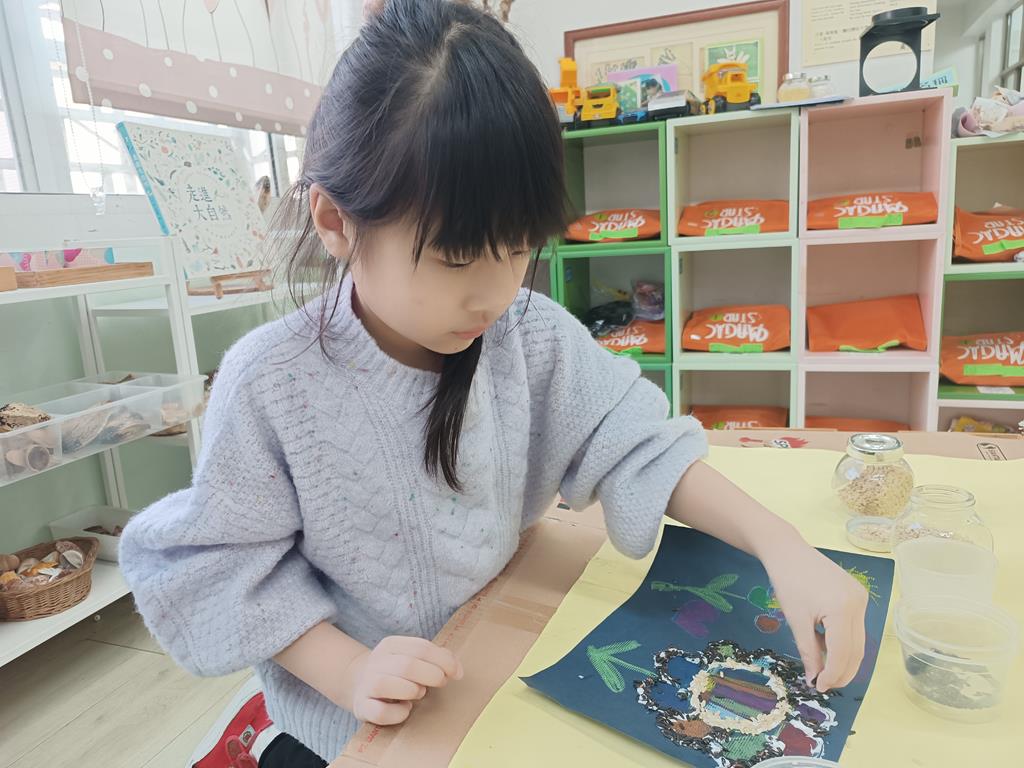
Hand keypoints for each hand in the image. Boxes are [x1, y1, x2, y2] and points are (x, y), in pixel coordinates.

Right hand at [342, 635, 463, 725]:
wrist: (361, 684)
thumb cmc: (397, 672)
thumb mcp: (415, 658)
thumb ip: (438, 658)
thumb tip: (458, 670)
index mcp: (390, 645)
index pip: (421, 648)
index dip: (444, 661)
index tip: (457, 673)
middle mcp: (376, 661)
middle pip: (407, 665)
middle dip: (431, 676)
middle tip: (440, 683)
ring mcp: (366, 684)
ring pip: (386, 685)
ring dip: (412, 691)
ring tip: (419, 693)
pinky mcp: (362, 706)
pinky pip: (380, 712)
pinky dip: (398, 713)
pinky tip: (406, 709)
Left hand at [762, 541, 867, 691]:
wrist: (787, 550)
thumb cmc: (787, 582)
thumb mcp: (796, 621)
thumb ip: (809, 652)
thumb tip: (815, 679)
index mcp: (844, 609)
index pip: (843, 653)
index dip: (832, 674)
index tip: (819, 687)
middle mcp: (859, 603)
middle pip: (856, 649)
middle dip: (842, 671)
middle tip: (824, 685)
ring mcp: (861, 598)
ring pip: (858, 640)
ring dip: (844, 658)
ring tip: (825, 672)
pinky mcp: (858, 594)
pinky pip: (854, 626)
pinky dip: (843, 641)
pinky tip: (828, 648)